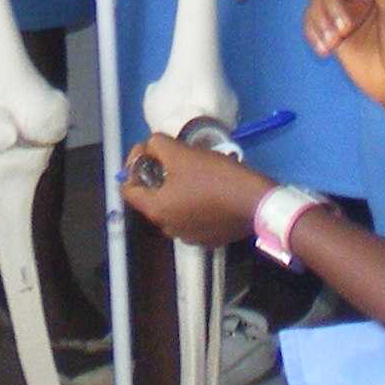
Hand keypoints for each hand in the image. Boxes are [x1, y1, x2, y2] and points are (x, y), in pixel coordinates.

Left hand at [121, 134, 272, 249]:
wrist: (256, 203)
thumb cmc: (215, 178)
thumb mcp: (182, 153)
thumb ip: (157, 145)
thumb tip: (149, 147)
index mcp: (156, 210)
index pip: (128, 189)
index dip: (134, 166)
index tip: (150, 152)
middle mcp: (168, 228)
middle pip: (153, 197)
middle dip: (160, 175)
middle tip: (177, 157)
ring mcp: (189, 237)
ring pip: (175, 207)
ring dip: (179, 189)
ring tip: (197, 171)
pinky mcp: (209, 239)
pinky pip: (194, 217)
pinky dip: (196, 203)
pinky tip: (212, 189)